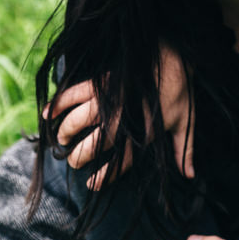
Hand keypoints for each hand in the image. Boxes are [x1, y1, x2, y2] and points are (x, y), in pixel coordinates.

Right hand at [41, 43, 194, 188]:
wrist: (173, 54)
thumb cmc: (180, 89)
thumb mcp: (187, 121)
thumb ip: (185, 150)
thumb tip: (191, 175)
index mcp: (144, 131)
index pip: (121, 161)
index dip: (104, 175)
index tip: (91, 184)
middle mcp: (123, 119)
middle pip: (92, 145)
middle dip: (78, 156)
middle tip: (73, 161)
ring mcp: (110, 100)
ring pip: (78, 121)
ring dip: (66, 133)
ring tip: (62, 141)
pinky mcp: (102, 82)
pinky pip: (74, 94)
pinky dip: (58, 104)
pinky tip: (48, 114)